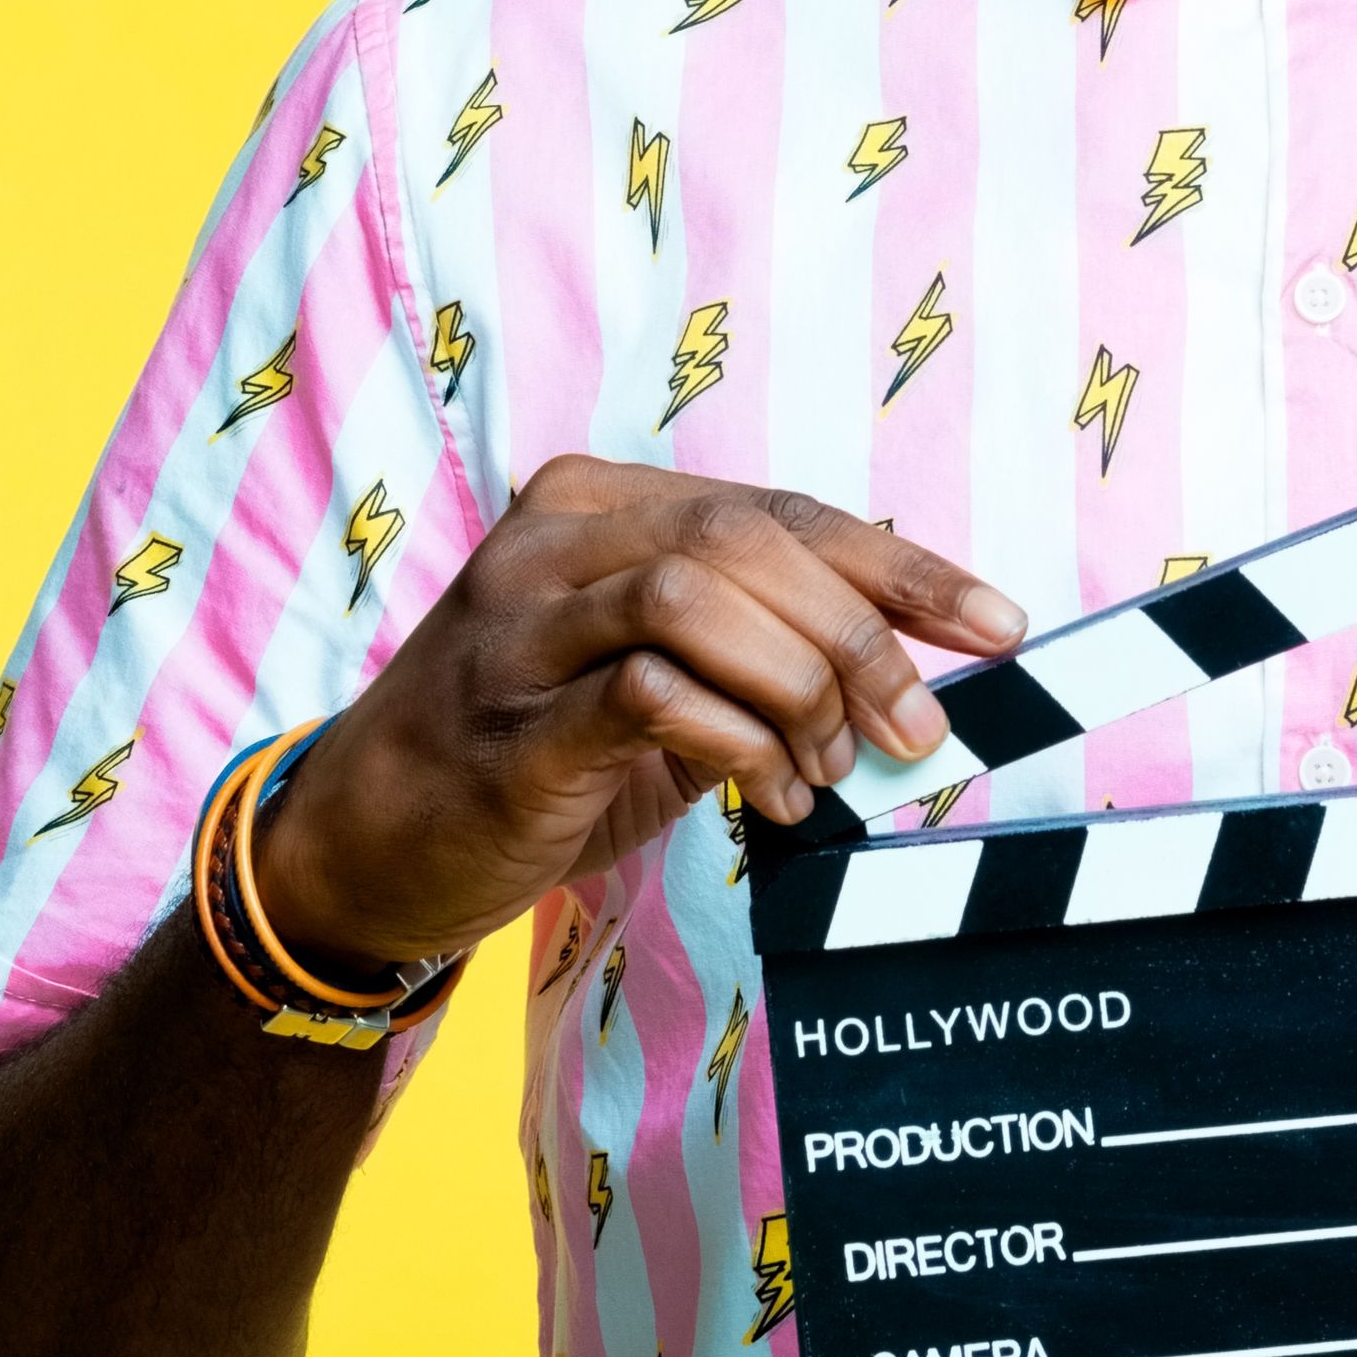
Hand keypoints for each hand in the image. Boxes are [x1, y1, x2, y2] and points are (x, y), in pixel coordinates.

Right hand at [255, 458, 1023, 972]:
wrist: (356, 851)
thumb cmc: (526, 758)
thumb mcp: (647, 680)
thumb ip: (751, 652)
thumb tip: (903, 676)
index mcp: (596, 505)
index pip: (782, 511)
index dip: (903, 568)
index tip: (1000, 624)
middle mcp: (551, 543)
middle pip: (750, 541)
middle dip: (862, 638)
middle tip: (912, 732)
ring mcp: (520, 628)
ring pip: (699, 593)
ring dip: (797, 686)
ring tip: (821, 773)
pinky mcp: (510, 723)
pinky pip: (650, 692)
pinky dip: (736, 740)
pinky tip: (762, 796)